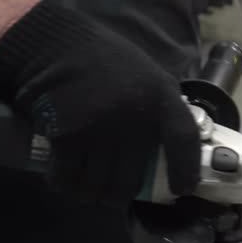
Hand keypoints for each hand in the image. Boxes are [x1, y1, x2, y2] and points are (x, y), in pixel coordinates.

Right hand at [0, 0, 200, 208]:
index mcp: (161, 97)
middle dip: (120, 196)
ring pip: (97, 184)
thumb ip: (164, 109)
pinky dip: (66, 185)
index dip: (185, 170)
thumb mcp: (150, 78)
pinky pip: (67, 177)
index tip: (180, 190)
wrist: (57, 45)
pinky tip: (66, 181)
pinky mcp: (66, 134)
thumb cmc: (109, 63)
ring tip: (90, 191)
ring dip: (93, 195)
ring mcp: (100, 126)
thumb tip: (175, 150)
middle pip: (131, 178)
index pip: (183, 139)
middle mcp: (135, 114)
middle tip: (115, 197)